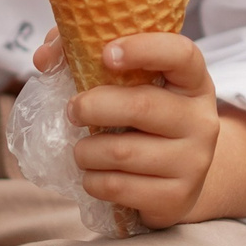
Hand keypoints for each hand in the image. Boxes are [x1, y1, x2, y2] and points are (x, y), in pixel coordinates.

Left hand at [59, 32, 225, 230]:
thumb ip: (84, 58)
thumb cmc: (143, 121)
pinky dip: (93, 181)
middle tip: (72, 111)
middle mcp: (201, 119)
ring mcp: (194, 161)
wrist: (175, 179)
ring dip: (86, 151)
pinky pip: (118, 187)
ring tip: (82, 150)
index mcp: (193, 81)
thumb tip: (44, 57)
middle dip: (92, 106)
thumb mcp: (129, 86)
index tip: (106, 54)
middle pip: (141, 106)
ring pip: (122, 152)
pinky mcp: (177, 197)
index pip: (180, 54)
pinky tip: (94, 176)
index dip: (143, 48)